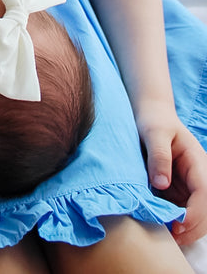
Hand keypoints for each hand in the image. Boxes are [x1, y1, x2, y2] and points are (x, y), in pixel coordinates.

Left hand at [137, 106, 206, 244]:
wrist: (151, 115)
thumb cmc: (154, 120)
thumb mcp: (154, 133)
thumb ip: (158, 156)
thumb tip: (161, 183)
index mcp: (197, 162)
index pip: (204, 193)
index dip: (195, 214)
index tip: (179, 226)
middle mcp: (198, 177)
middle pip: (205, 210)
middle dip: (192, 228)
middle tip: (172, 238)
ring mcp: (190, 185)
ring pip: (196, 215)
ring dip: (185, 228)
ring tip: (166, 236)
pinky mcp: (179, 190)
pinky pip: (181, 211)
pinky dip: (175, 222)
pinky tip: (162, 225)